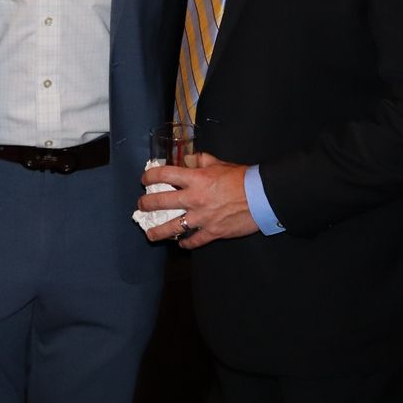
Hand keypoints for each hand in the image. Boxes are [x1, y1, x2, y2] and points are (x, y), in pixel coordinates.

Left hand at [138, 154, 256, 248]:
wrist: (261, 197)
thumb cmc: (242, 178)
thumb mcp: (220, 163)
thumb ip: (203, 160)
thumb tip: (191, 158)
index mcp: (195, 178)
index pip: (164, 175)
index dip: (150, 176)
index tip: (145, 179)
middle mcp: (194, 198)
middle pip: (161, 202)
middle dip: (146, 204)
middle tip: (141, 206)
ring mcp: (201, 217)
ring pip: (172, 227)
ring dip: (158, 232)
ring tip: (150, 234)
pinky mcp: (212, 232)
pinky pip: (194, 240)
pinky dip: (186, 243)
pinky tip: (182, 244)